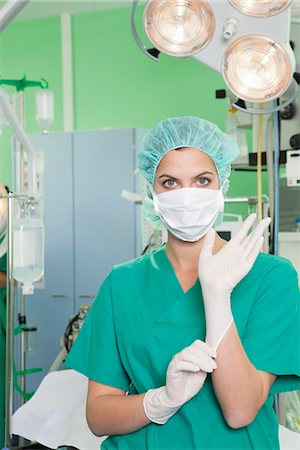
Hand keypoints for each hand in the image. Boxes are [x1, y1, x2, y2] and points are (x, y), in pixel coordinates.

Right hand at [164, 339, 216, 405]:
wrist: (179, 398)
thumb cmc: (190, 385)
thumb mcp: (202, 373)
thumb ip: (206, 364)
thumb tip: (214, 358)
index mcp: (188, 354)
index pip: (196, 344)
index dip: (206, 347)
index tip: (215, 355)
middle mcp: (180, 356)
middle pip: (192, 349)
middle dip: (205, 357)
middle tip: (214, 366)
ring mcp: (175, 362)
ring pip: (186, 354)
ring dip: (199, 361)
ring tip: (208, 369)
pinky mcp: (171, 371)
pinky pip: (179, 364)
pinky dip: (189, 365)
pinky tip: (197, 369)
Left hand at [198, 213, 270, 349]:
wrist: (211, 287)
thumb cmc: (207, 275)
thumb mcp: (205, 255)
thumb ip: (208, 243)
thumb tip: (211, 230)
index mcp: (229, 249)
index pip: (241, 233)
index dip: (247, 224)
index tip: (253, 216)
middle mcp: (237, 252)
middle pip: (250, 237)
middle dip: (258, 227)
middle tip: (266, 217)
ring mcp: (242, 259)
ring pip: (253, 243)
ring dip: (259, 233)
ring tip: (266, 223)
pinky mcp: (244, 267)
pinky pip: (252, 255)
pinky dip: (256, 247)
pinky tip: (260, 238)